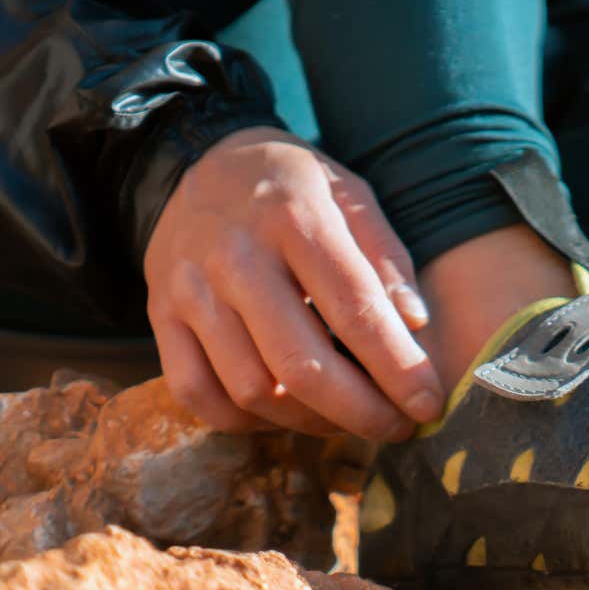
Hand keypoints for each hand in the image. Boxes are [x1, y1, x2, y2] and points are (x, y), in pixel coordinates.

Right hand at [145, 127, 441, 439]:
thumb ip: (386, 257)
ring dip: (312, 421)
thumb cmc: (291, 185)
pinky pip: (199, 394)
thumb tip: (416, 324)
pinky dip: (247, 420)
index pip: (355, 310)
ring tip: (349, 417)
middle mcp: (236, 258)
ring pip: (252, 389)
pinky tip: (287, 412)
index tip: (428, 404)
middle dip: (361, 412)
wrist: (197, 161)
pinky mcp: (159, 316)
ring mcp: (190, 291)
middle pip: (301, 365)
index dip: (398, 368)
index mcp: (294, 219)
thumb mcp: (350, 192)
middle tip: (398, 429)